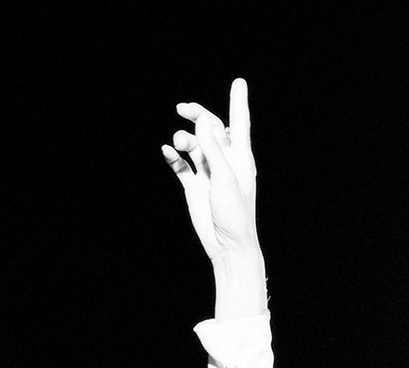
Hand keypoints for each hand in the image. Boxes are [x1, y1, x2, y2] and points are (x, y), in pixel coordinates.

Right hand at [162, 78, 263, 271]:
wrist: (227, 245)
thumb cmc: (235, 213)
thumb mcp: (224, 177)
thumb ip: (213, 148)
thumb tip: (203, 120)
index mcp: (240, 158)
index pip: (239, 123)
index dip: (238, 102)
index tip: (239, 82)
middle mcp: (225, 162)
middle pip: (211, 130)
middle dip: (197, 116)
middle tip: (182, 108)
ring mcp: (209, 174)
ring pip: (193, 146)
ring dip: (184, 140)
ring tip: (177, 145)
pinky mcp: (195, 187)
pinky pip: (181, 165)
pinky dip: (173, 157)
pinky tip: (167, 152)